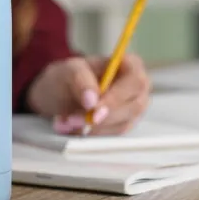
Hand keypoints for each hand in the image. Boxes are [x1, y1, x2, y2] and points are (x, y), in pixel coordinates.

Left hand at [25, 54, 150, 135]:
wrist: (61, 92)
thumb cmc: (70, 75)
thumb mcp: (70, 69)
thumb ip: (80, 79)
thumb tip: (92, 101)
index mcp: (131, 65)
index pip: (135, 81)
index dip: (117, 97)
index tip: (94, 109)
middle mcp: (138, 88)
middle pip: (134, 106)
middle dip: (103, 117)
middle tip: (73, 119)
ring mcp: (133, 109)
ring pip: (123, 124)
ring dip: (94, 127)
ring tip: (67, 121)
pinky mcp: (123, 125)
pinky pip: (113, 135)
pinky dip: (92, 134)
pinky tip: (73, 127)